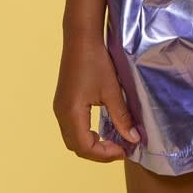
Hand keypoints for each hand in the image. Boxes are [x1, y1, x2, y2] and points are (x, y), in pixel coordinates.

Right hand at [52, 35, 139, 161]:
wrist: (81, 37)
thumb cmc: (96, 61)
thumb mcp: (112, 90)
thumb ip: (121, 117)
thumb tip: (133, 139)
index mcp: (71, 113)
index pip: (85, 147)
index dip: (105, 154)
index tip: (124, 150)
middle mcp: (61, 113)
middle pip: (76, 146)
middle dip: (98, 152)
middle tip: (119, 148)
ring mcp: (60, 107)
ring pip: (72, 138)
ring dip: (91, 144)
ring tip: (112, 140)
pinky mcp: (63, 101)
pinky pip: (71, 127)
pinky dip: (85, 134)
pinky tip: (100, 128)